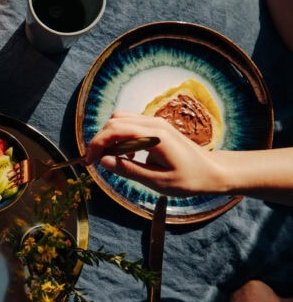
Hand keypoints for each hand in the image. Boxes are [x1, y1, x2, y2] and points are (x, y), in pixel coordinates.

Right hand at [83, 111, 224, 195]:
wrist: (213, 172)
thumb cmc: (189, 180)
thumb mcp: (157, 181)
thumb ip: (128, 169)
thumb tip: (103, 161)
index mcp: (153, 135)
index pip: (115, 130)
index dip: (97, 144)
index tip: (89, 162)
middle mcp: (153, 123)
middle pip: (114, 122)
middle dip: (99, 140)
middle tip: (95, 162)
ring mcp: (155, 123)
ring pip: (120, 120)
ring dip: (109, 137)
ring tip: (108, 159)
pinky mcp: (156, 127)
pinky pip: (130, 125)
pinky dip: (120, 137)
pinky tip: (125, 156)